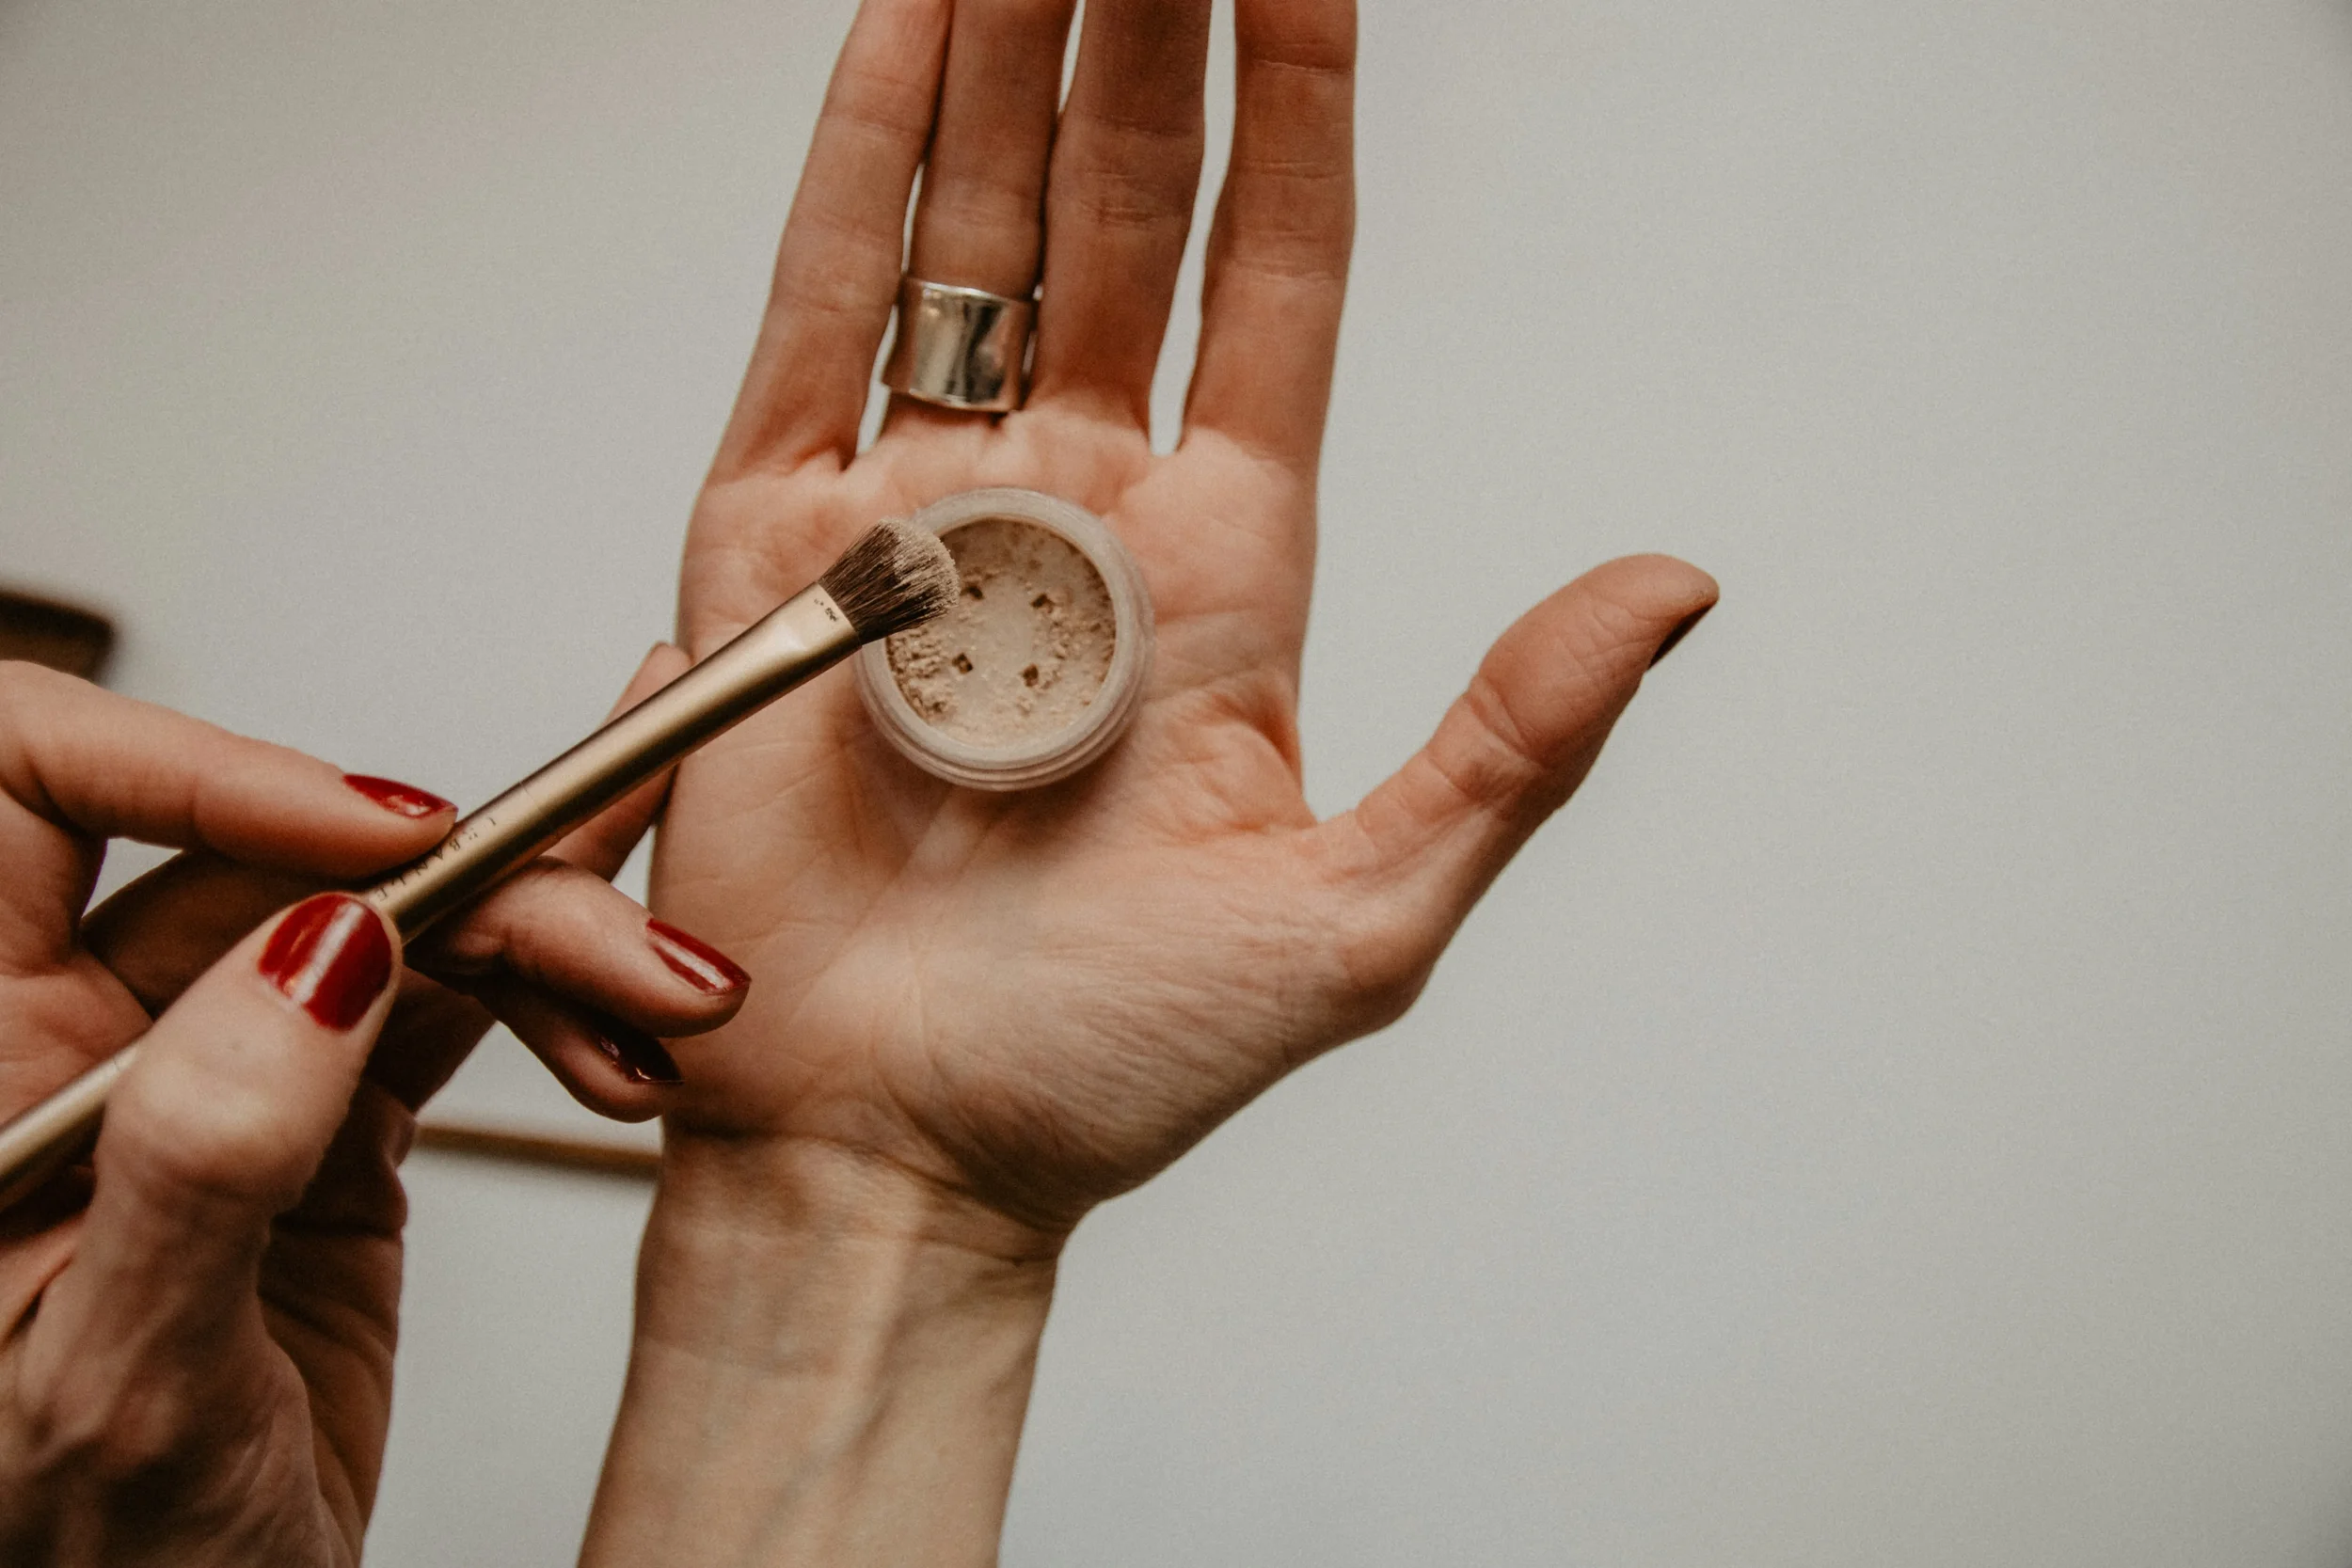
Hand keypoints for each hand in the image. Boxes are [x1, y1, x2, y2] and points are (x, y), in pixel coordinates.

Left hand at [0, 660, 748, 1564]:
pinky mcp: (332, 1118)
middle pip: (280, 860)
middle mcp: (90, 1043)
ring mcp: (223, 1074)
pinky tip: (625, 1051)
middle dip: (471, 882)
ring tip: (662, 1007)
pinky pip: (456, 1003)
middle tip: (617, 948)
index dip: (197, 765)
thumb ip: (201, 1158)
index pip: (28, 790)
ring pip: (394, 921)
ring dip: (545, 945)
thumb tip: (316, 948)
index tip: (380, 833)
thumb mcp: (126, 1385)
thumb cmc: (90, 1563)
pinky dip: (558, 1009)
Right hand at [592, 0, 1712, 1560]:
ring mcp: (921, 505)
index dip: (1300, 110)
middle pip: (1128, 205)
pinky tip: (903, 28)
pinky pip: (815, 309)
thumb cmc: (1111, 1070)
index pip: (1277, 275)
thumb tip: (1676, 584)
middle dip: (1145, 26)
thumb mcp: (1361, 918)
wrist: (897, 1157)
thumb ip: (1514, 741)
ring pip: (977, 220)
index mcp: (1228, 563)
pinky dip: (855, 158)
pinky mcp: (773, 543)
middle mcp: (1075, 504)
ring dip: (1007, 51)